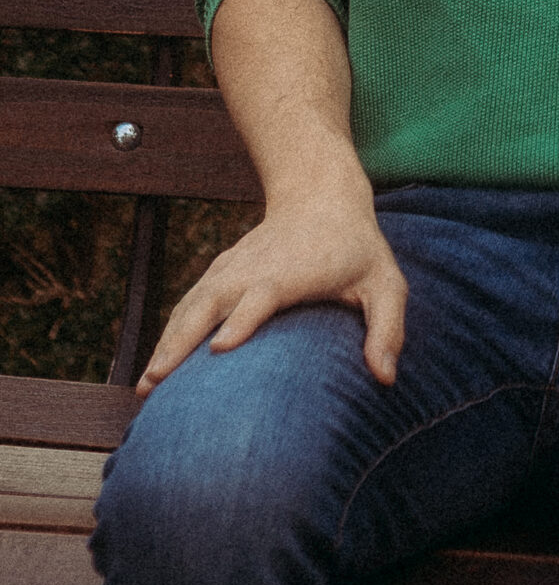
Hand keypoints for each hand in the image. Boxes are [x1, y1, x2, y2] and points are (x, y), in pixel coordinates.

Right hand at [138, 178, 407, 395]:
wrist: (321, 195)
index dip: (242, 320)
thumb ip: (388, 327)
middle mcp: (252, 270)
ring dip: (166, 343)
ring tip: (145, 388)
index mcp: (289, 273)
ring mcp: (231, 269)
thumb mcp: (385, 283)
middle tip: (156, 384)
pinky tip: (156, 368)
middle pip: (210, 303)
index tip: (220, 349)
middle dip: (182, 342)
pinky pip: (188, 305)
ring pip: (190, 306)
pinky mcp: (220, 273)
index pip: (262, 296)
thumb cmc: (357, 247)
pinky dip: (169, 334)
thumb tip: (385, 378)